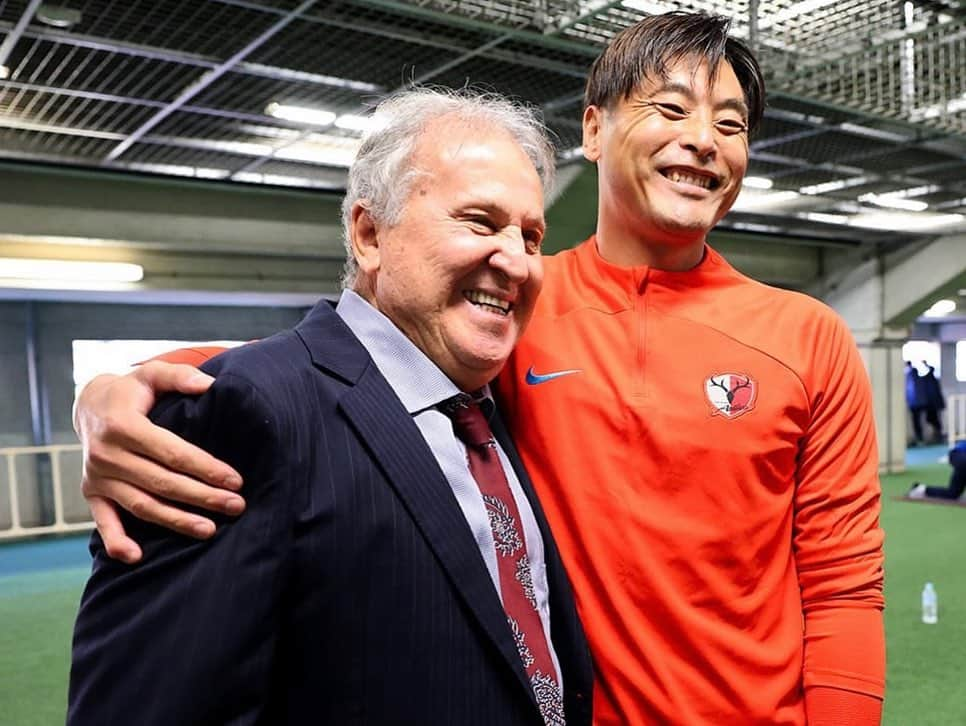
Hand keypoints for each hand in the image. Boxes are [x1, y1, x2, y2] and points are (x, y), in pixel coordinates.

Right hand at [76, 361, 245, 563]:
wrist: (89, 405)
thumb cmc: (133, 390)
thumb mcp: (152, 374)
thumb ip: (180, 376)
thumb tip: (210, 384)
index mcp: (123, 425)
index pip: (172, 452)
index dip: (205, 467)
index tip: (235, 480)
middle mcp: (107, 454)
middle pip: (162, 483)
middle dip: (202, 497)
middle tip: (236, 506)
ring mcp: (98, 477)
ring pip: (142, 505)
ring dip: (176, 521)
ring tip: (210, 530)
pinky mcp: (92, 493)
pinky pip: (103, 522)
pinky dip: (117, 541)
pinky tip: (138, 557)